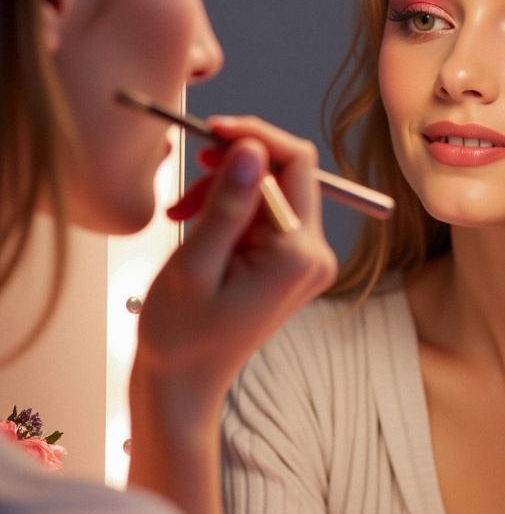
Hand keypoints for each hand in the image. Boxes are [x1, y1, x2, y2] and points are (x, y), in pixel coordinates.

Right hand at [132, 116, 336, 427]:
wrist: (183, 383)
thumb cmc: (182, 336)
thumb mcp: (196, 265)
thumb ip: (228, 204)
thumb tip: (250, 148)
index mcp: (299, 254)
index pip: (297, 163)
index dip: (255, 135)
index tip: (212, 130)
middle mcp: (314, 254)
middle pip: (284, 173)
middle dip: (233, 165)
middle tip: (189, 175)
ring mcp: (304, 260)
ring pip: (268, 190)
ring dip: (223, 189)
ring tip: (181, 213)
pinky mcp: (288, 262)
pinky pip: (262, 213)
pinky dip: (227, 209)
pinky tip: (193, 222)